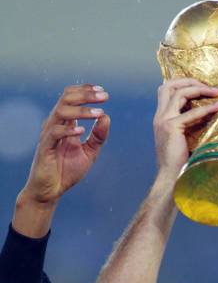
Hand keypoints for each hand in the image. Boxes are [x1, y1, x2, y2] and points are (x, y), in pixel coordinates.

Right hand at [21, 84, 109, 206]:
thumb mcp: (89, 153)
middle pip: (66, 99)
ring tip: (99, 112)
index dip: (86, 91)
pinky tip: (81, 131)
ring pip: (61, 112)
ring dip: (81, 110)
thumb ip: (97, 137)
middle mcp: (55, 124)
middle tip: (104, 96)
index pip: (71, 97)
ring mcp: (49, 135)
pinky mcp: (45, 148)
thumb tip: (107, 117)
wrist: (52, 190)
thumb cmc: (67, 171)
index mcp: (65, 123)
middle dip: (86, 95)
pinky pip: (54, 133)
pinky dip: (68, 130)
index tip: (103, 92)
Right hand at [153, 78, 217, 180]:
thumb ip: (188, 125)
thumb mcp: (183, 139)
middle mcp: (159, 116)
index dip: (183, 84)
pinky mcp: (171, 128)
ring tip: (216, 92)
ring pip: (179, 92)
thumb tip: (206, 115)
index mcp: (161, 118)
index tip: (201, 87)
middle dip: (189, 80)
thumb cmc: (181, 163)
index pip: (167, 91)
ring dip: (199, 89)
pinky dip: (206, 108)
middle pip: (169, 85)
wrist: (172, 178)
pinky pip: (191, 113)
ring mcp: (163, 121)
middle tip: (208, 84)